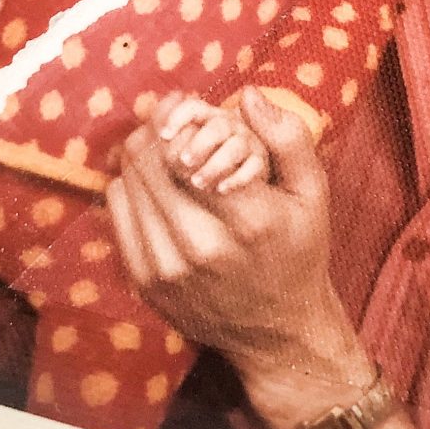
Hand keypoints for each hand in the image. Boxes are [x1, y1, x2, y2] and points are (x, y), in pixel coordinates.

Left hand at [108, 88, 356, 375]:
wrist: (278, 332)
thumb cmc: (298, 254)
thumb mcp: (312, 194)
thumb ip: (287, 138)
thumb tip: (249, 95)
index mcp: (249, 220)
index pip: (185, 150)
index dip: (177, 119)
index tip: (184, 107)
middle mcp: (202, 246)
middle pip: (150, 161)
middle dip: (156, 131)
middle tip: (170, 121)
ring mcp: (167, 269)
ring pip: (128, 182)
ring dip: (141, 156)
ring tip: (163, 150)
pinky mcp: (145, 283)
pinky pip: (117, 211)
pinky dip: (130, 188)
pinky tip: (154, 186)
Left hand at [157, 96, 270, 192]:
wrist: (238, 177)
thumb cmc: (204, 157)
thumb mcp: (186, 146)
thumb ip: (172, 139)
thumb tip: (158, 135)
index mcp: (208, 116)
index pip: (193, 108)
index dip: (178, 117)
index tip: (163, 136)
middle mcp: (230, 124)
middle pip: (218, 127)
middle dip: (199, 144)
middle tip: (183, 162)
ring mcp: (247, 142)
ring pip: (235, 147)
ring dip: (214, 165)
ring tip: (196, 183)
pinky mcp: (259, 161)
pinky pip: (253, 167)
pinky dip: (237, 178)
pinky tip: (220, 189)